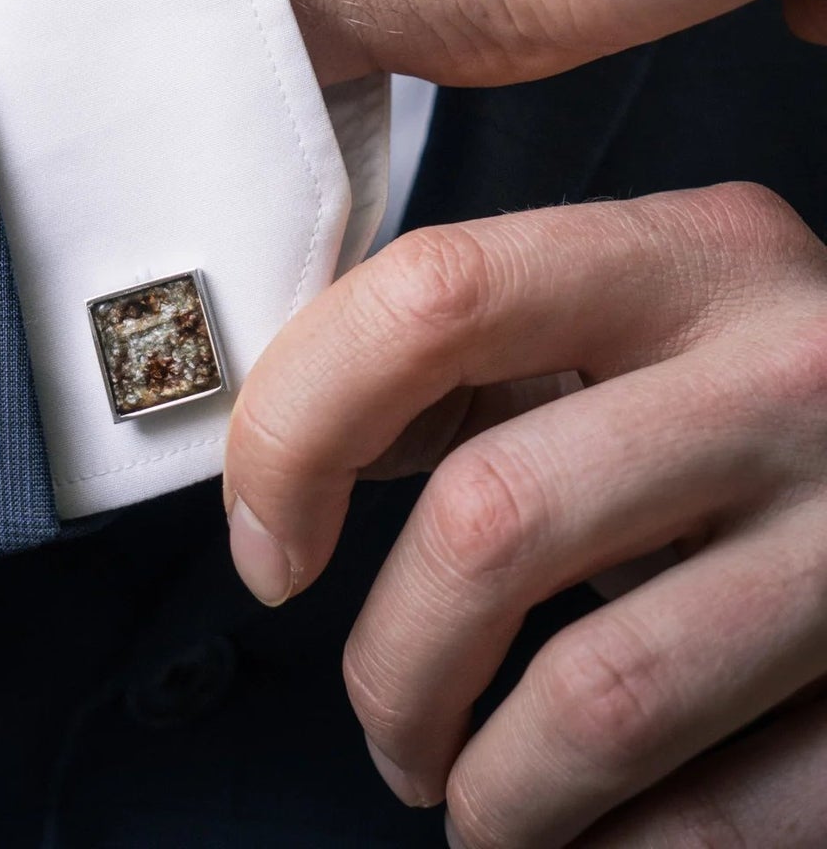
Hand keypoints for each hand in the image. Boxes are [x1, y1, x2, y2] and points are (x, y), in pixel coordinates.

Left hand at [223, 181, 826, 846]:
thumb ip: (500, 353)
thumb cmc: (779, 404)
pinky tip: (600, 839)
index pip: (433, 291)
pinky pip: (721, 818)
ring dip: (488, 791)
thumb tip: (306, 460)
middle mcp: (790, 367)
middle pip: (493, 517)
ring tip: (476, 805)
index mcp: (694, 253)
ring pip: (593, 698)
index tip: (268, 543)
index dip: (299, 424)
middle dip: (390, 665)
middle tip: (389, 721)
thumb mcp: (657, 318)